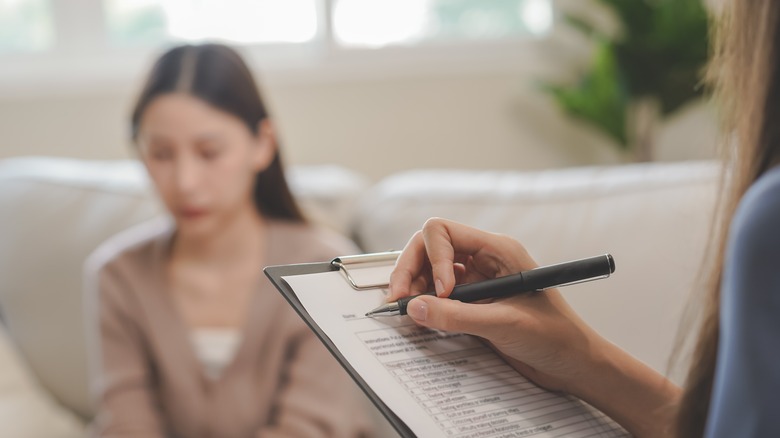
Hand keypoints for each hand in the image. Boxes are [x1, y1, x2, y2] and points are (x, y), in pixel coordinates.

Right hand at [387, 218, 604, 392]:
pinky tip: (422, 319)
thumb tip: (414, 308)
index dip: (432, 259)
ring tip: (407, 311)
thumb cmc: (556, 336)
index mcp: (498, 250)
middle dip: (410, 269)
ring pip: (429, 271)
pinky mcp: (473, 302)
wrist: (574, 365)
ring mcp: (477, 280)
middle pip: (429, 248)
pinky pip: (438, 294)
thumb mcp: (505, 324)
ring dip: (413, 287)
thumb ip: (458, 316)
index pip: (444, 232)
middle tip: (398, 299)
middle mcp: (484, 259)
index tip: (440, 292)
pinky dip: (424, 304)